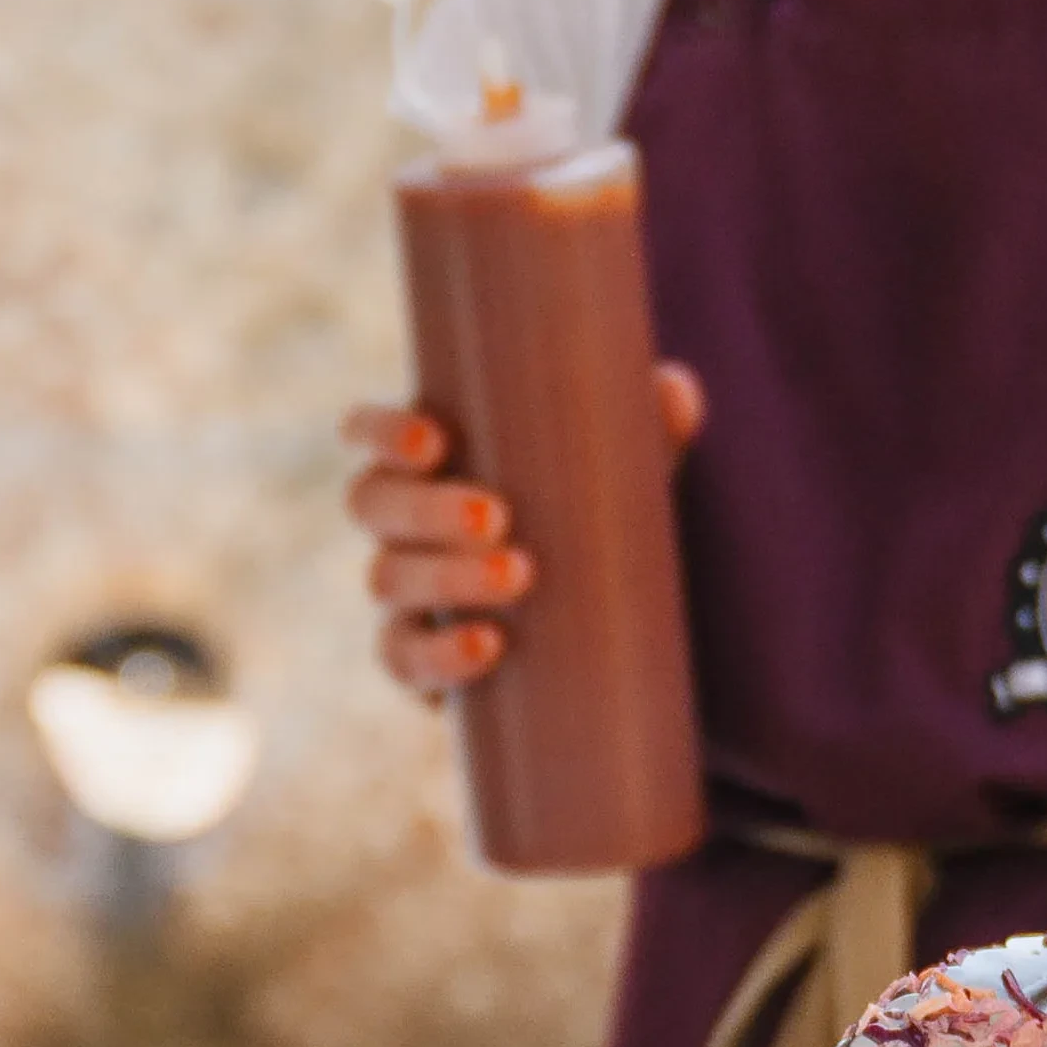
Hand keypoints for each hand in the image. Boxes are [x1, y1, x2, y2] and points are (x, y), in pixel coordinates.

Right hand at [340, 363, 704, 696]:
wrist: (597, 621)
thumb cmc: (591, 517)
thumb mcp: (624, 471)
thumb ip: (649, 426)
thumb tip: (675, 390)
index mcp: (431, 460)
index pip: (371, 432)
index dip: (382, 432)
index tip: (434, 443)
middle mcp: (401, 520)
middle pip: (372, 502)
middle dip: (427, 508)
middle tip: (497, 516)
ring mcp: (403, 589)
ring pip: (386, 577)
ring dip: (446, 577)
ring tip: (521, 575)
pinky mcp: (418, 656)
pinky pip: (402, 655)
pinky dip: (440, 653)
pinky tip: (490, 647)